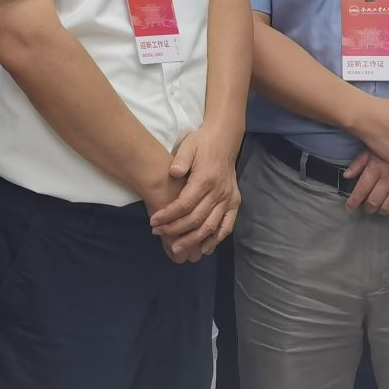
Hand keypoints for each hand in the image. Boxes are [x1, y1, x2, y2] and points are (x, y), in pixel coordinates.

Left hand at [149, 122, 241, 262]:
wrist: (224, 140)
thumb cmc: (202, 143)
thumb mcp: (188, 146)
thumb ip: (181, 160)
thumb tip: (173, 173)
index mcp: (205, 179)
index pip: (185, 204)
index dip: (168, 216)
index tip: (153, 222)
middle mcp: (219, 192)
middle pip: (196, 219)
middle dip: (176, 230)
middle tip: (158, 234)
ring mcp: (228, 199)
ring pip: (211, 227)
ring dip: (193, 240)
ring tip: (177, 248)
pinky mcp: (234, 203)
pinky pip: (227, 226)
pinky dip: (216, 239)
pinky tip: (204, 248)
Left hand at [343, 151, 388, 215]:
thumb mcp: (371, 151)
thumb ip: (358, 163)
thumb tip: (346, 176)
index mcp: (375, 169)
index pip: (361, 190)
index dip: (353, 202)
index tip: (349, 208)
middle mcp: (387, 180)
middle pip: (373, 202)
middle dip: (366, 208)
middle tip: (365, 206)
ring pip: (386, 208)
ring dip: (379, 211)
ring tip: (377, 207)